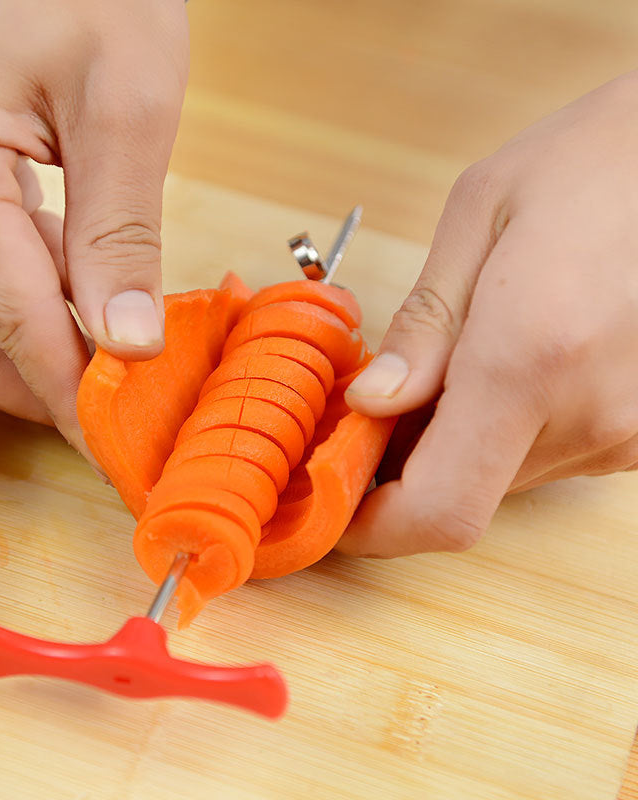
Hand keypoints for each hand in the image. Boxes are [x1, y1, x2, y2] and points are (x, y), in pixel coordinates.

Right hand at [0, 0, 187, 456]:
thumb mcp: (129, 106)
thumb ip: (122, 234)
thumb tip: (126, 341)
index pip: (10, 319)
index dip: (66, 391)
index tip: (110, 438)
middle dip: (37, 385)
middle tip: (109, 406)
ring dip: (30, 347)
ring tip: (104, 350)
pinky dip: (20, 305)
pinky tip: (75, 294)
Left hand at [339, 71, 637, 557]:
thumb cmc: (592, 162)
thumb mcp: (480, 218)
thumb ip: (424, 327)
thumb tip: (372, 404)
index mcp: (530, 357)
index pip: (441, 508)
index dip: (375, 527)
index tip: (332, 505)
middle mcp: (591, 414)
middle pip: (462, 496)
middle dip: (401, 467)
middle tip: (371, 410)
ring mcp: (629, 431)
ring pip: (501, 479)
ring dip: (453, 445)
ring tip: (443, 367)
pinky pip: (545, 455)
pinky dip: (503, 431)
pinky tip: (499, 369)